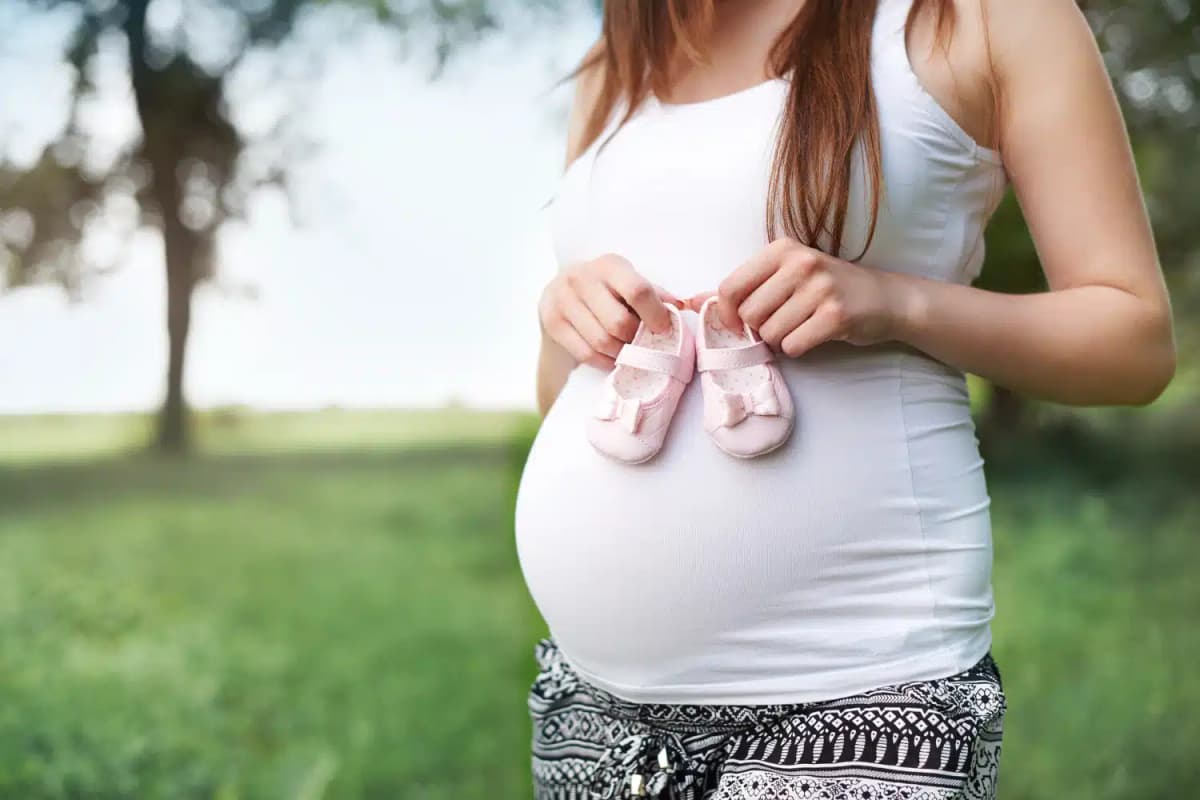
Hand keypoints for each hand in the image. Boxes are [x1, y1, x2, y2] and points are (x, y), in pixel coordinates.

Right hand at [539, 253, 683, 369]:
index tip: (663, 329)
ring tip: (628, 352)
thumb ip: (653, 293)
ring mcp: (563, 300)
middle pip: (619, 323)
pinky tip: (612, 358)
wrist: (560, 289)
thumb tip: (680, 306)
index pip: (638, 291)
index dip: (655, 314)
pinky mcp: (552, 322)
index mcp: (609, 265)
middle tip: (643, 344)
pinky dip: (604, 361)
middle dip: (636, 340)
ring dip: (621, 354)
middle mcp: (582, 278)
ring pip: (602, 342)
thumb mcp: (627, 281)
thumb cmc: (605, 287)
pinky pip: (585, 353)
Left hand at [688, 238, 904, 356]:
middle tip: (783, 322)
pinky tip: (815, 334)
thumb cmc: (827, 288)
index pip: (730, 288)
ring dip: (781, 340)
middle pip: (748, 315)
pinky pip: (794, 345)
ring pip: (770, 333)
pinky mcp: (836, 314)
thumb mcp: (785, 276)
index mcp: (781, 249)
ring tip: (802, 326)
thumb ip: (741, 287)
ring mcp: (820, 287)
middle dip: (760, 328)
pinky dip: (799, 348)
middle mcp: (800, 263)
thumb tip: (691, 301)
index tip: (739, 323)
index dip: (727, 314)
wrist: (885, 299)